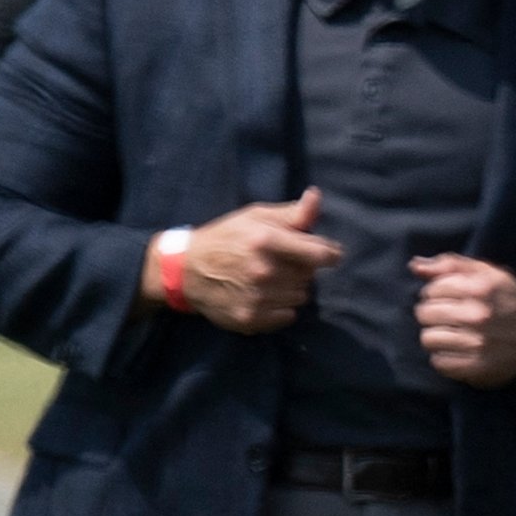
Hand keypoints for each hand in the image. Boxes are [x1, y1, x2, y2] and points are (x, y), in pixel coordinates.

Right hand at [147, 188, 344, 332]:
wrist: (185, 270)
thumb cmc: (226, 238)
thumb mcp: (256, 217)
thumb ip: (292, 213)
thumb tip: (317, 197)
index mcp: (266, 241)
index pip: (320, 255)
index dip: (330, 254)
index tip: (328, 254)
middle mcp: (263, 271)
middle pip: (310, 276)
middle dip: (301, 268)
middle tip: (281, 262)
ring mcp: (256, 297)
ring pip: (301, 296)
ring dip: (292, 287)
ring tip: (269, 278)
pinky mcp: (250, 318)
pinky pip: (288, 315)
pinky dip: (281, 307)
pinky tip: (263, 295)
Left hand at [411, 253, 515, 387]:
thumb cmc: (509, 301)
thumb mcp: (489, 274)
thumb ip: (451, 265)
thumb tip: (415, 266)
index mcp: (480, 288)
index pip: (431, 289)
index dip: (438, 293)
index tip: (451, 299)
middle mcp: (477, 316)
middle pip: (425, 314)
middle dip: (433, 314)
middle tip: (450, 317)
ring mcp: (476, 344)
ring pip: (428, 339)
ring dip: (437, 337)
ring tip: (452, 335)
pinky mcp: (476, 368)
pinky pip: (439, 363)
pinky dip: (444, 357)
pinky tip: (458, 351)